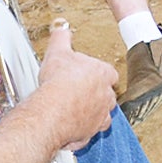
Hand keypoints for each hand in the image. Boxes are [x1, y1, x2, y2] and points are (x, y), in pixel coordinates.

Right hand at [31, 21, 118, 151]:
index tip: (87, 75)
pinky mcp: (90, 133)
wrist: (52, 110)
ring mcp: (100, 117)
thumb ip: (62, 38)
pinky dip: (80, 133)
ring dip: (91, 115)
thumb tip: (61, 28)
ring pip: (101, 116)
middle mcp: (106, 97)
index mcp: (103, 74)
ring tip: (75, 112)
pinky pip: (88, 134)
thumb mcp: (58, 51)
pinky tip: (69, 129)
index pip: (109, 73)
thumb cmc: (58, 82)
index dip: (98, 74)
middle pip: (107, 95)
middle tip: (78, 93)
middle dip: (95, 95)